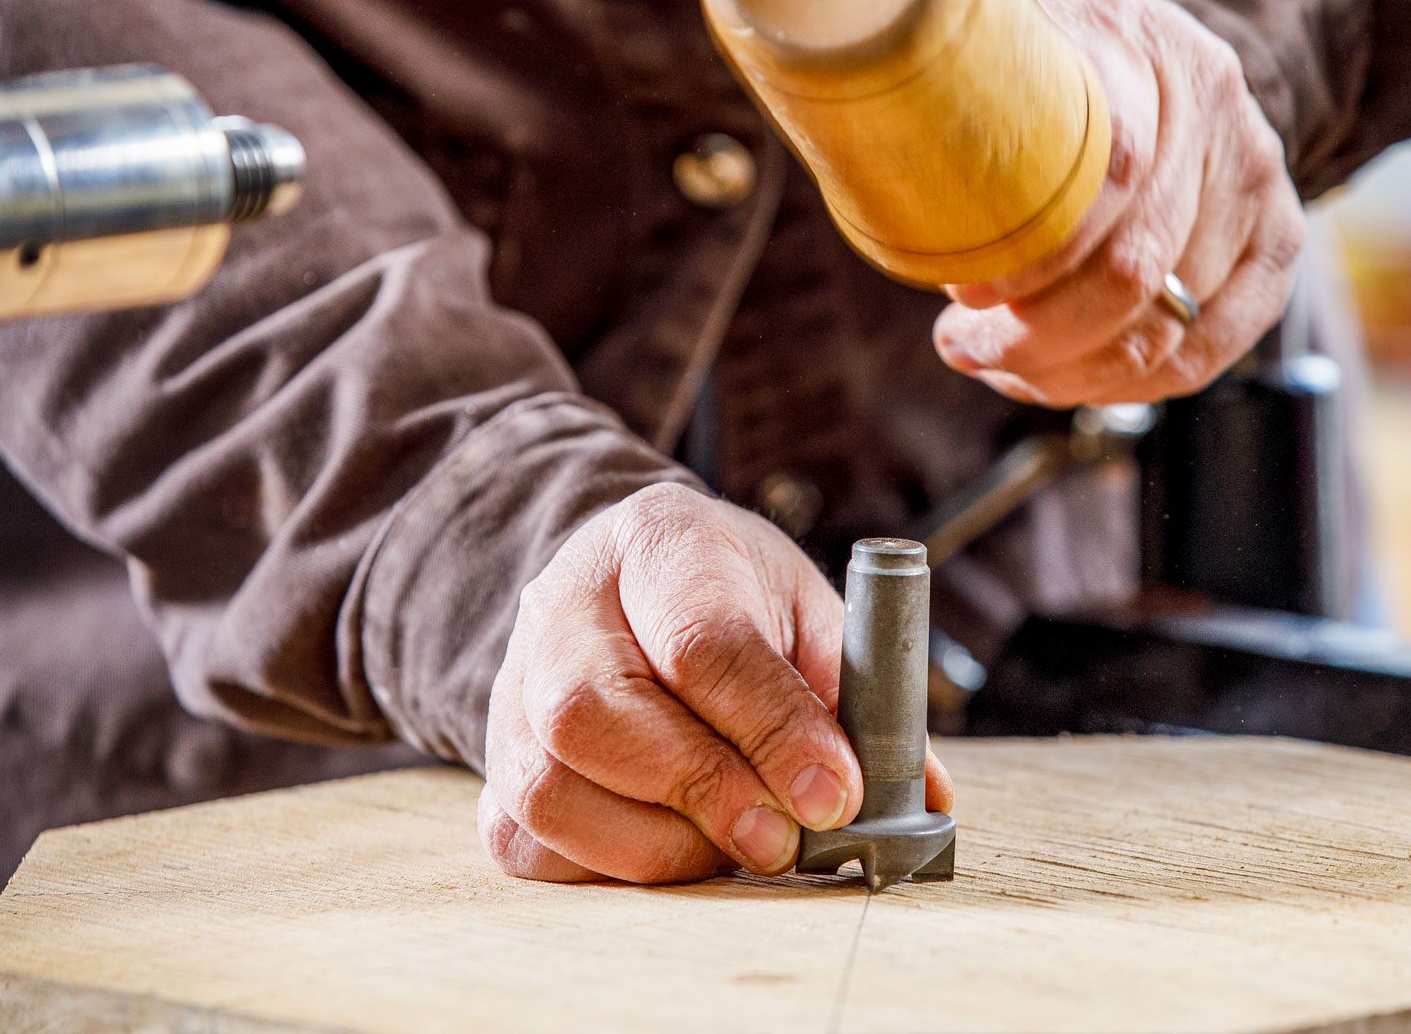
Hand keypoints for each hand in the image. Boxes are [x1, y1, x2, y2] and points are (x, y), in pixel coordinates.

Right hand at [478, 482, 953, 882]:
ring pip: (549, 785)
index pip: (702, 641)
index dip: (772, 728)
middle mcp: (564, 605)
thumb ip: (860, 695)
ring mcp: (512, 683)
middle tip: (780, 842)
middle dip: (703, 792)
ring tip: (731, 847)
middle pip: (596, 713)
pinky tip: (668, 848)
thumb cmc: (734, 599)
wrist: (631, 579)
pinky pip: (522, 837)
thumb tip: (917, 799)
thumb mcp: (808, 609)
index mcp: (660, 543)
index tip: (835, 796)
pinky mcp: (493, 757)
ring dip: (655, 844)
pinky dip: (603, 866)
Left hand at [934, 0, 1304, 406]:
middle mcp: (1210, 100)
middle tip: (964, 347)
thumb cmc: (1037, 68)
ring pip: (1168, 322)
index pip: (1107, 167)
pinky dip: (1131, 384)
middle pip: (1135, 263)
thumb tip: (919, 230)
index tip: (966, 295)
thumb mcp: (988, 52)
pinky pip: (1210, 349)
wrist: (1139, 51)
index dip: (1036, 253)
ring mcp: (1256, 170)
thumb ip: (956, 111)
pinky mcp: (1278, 237)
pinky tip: (1066, 379)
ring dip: (1070, 369)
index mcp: (1129, 40)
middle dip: (1037, 333)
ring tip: (1000, 366)